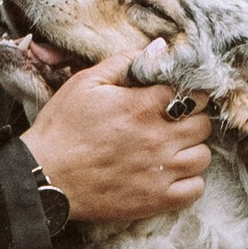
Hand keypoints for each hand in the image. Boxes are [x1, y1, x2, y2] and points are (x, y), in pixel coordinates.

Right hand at [22, 60, 210, 225]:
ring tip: (173, 148)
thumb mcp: (86, 83)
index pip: (191, 92)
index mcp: (142, 107)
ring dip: (192, 149)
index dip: (186, 92)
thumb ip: (125, 63)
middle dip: (191, 119)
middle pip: (203, 124)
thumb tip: (160, 48)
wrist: (44, 176)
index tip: (175, 97)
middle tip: (173, 122)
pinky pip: (195, 189)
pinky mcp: (155, 200)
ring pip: (203, 156)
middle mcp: (158, 139)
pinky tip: (172, 174)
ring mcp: (160, 172)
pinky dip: (190, 181)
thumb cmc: (62, 128)